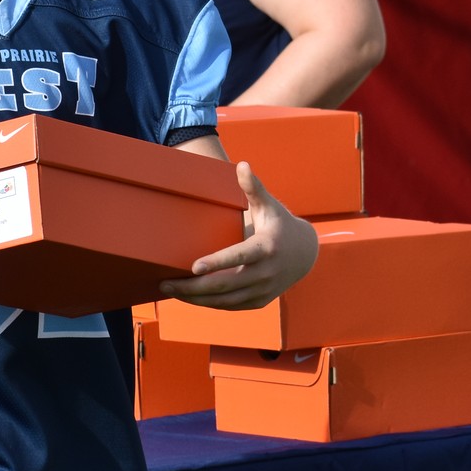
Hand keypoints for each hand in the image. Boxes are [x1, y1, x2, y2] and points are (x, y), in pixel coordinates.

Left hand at [159, 162, 317, 311]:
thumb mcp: (269, 205)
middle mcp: (266, 272)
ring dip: (197, 298)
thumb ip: (253, 187)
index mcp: (266, 247)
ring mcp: (263, 290)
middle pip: (226, 284)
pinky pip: (231, 306)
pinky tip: (190, 298)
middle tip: (166, 282)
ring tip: (171, 290)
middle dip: (194, 286)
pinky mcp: (260, 301)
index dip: (217, 263)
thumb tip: (242, 165)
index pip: (239, 257)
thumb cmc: (279, 224)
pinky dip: (209, 303)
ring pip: (226, 300)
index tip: (193, 267)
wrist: (305, 254)